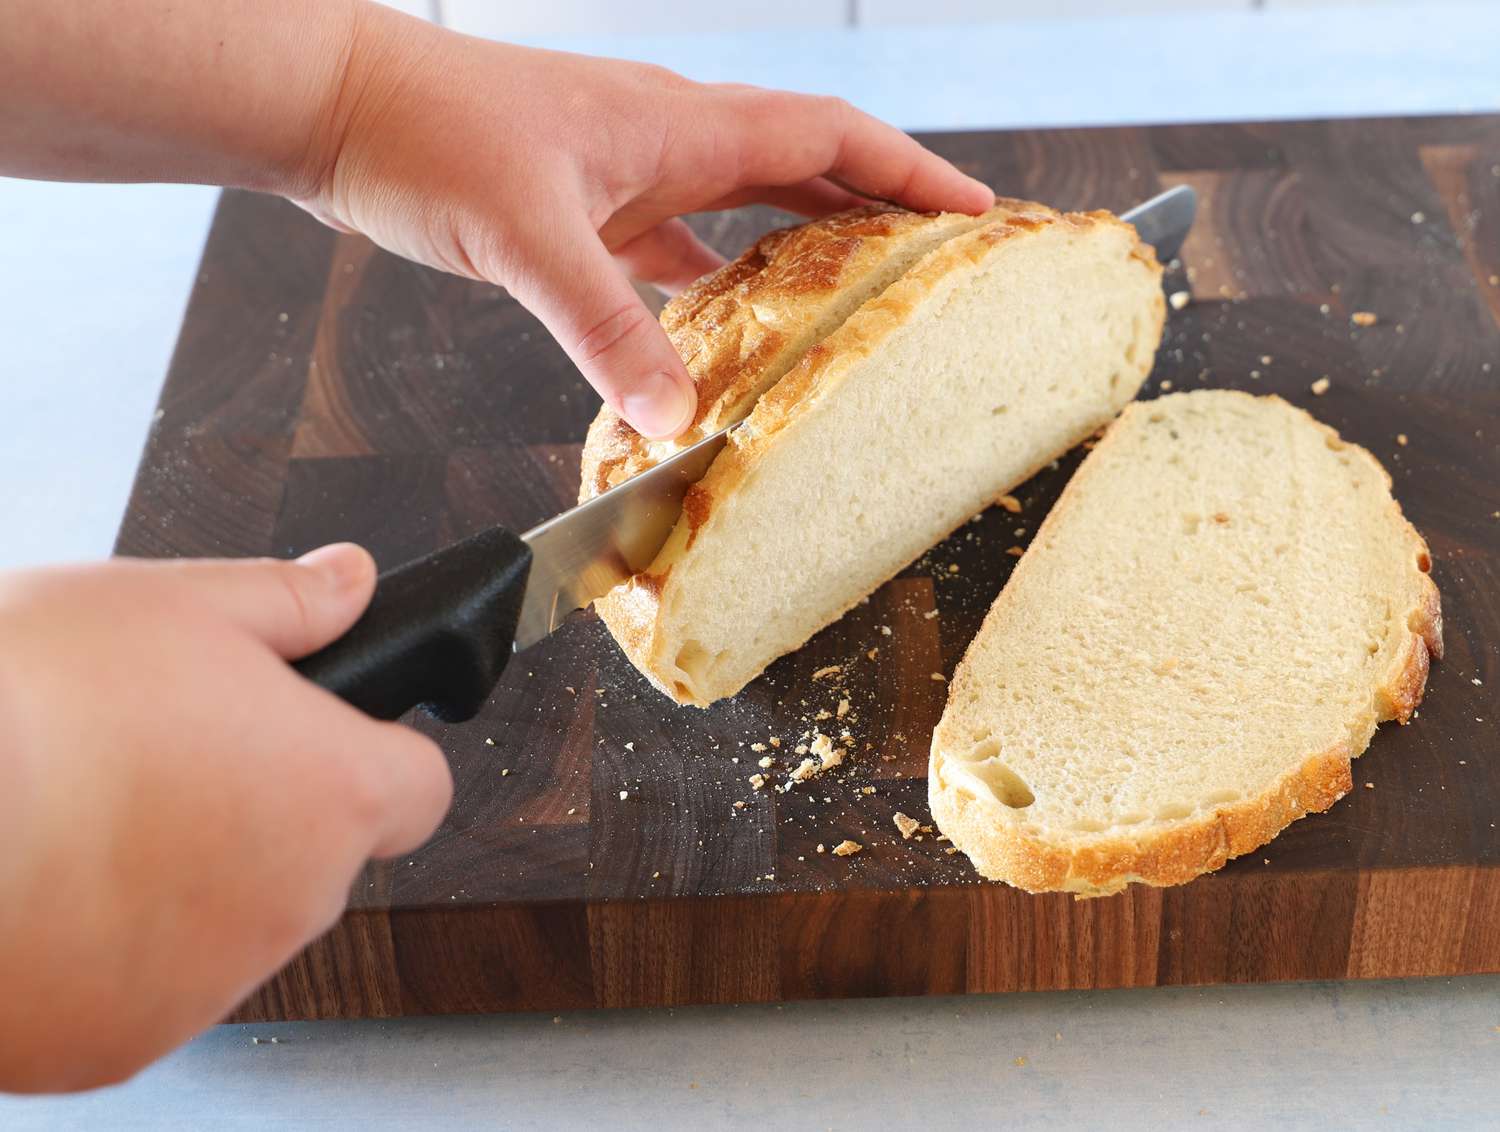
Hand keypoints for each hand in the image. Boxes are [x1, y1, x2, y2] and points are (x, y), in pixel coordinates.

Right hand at [0, 546, 450, 1091]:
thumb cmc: (31, 701)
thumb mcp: (173, 603)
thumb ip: (288, 601)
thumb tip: (352, 583)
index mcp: (333, 790)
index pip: (418, 787)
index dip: (375, 754)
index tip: (325, 736)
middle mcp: (296, 900)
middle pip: (319, 856)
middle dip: (266, 810)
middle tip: (171, 758)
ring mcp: (211, 983)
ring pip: (231, 925)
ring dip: (190, 881)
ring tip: (93, 817)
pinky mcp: (119, 1041)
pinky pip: (143, 989)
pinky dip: (112, 949)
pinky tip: (52, 885)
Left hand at [296, 7, 994, 437]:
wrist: (336, 107)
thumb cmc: (426, 136)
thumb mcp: (525, 235)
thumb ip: (604, 325)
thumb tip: (674, 416)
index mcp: (679, 125)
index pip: (826, 136)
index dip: (908, 171)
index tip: (974, 210)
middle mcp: (667, 140)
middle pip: (803, 164)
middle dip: (876, 204)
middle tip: (935, 259)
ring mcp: (626, 171)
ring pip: (744, 201)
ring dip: (802, 239)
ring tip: (853, 293)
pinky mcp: (584, 203)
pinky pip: (676, 240)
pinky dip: (713, 278)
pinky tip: (722, 322)